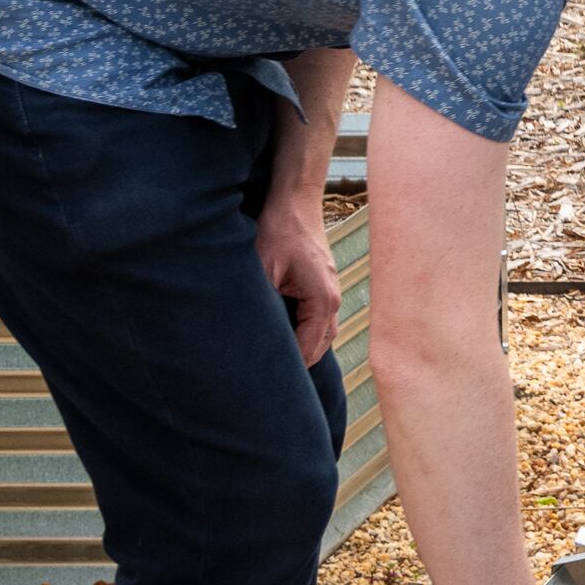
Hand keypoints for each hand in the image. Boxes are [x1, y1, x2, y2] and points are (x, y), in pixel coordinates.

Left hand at [254, 200, 341, 366]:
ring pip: (322, 335)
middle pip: (320, 347)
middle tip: (270, 382)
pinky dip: (305, 333)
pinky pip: (318, 320)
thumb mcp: (263, 270)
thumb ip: (263, 306)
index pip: (308, 348)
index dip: (289, 368)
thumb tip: (252, 336)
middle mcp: (332, 299)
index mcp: (322, 300)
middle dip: (299, 364)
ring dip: (304, 349)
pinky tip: (285, 337)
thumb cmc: (279, 232)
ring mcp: (331, 291)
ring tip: (278, 365)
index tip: (266, 383)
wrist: (295, 202)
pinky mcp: (323, 285)